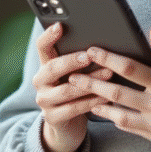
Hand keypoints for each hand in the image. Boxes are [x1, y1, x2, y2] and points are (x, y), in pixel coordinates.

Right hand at [31, 22, 114, 151]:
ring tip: (109, 74)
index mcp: (46, 66)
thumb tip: (104, 42)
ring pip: (66, 90)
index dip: (49, 36)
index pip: (42, 47)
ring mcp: (45, 101)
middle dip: (72, 60)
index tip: (60, 25)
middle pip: (52, 68)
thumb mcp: (75, 74)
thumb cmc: (76, 92)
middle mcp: (41, 82)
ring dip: (90, 82)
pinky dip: (92, 101)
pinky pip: (73, 108)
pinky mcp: (53, 118)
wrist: (67, 126)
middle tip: (90, 55)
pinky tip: (107, 96)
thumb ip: (82, 60)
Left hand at [69, 26, 150, 151]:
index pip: (129, 68)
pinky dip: (114, 118)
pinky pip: (129, 127)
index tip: (91, 51)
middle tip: (72, 74)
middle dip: (91, 82)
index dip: (107, 58)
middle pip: (116, 91)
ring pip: (117, 113)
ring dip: (97, 103)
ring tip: (81, 94)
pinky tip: (103, 111)